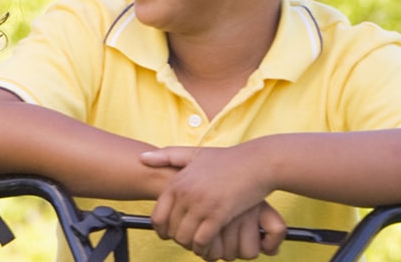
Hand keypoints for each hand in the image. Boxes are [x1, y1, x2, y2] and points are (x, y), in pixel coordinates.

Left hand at [141, 146, 275, 254]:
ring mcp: (200, 204)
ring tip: (199, 246)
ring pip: (184, 237)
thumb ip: (168, 156)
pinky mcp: (218, 214)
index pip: (158, 216)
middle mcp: (185, 194)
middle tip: (188, 242)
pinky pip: (202, 240)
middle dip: (178, 239)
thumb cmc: (229, 159)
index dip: (161, 230)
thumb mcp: (195, 153)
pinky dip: (203, 247)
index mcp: (177, 183)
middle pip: (170, 229)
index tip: (169, 235)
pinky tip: (209, 247)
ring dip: (190, 246)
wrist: (258, 162)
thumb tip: (142, 158)